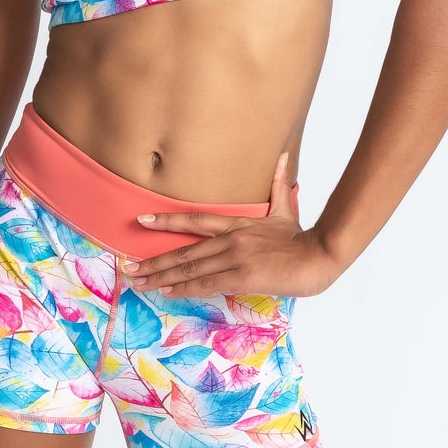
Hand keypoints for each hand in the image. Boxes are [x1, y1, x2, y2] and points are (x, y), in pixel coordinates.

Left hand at [122, 151, 341, 300]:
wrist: (318, 256)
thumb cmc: (302, 239)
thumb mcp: (286, 209)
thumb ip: (279, 185)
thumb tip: (284, 156)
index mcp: (237, 224)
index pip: (194, 219)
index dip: (166, 219)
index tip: (141, 220)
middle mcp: (230, 239)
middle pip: (184, 250)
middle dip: (154, 261)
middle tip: (129, 267)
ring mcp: (233, 257)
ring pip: (189, 268)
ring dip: (161, 276)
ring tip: (139, 282)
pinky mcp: (240, 275)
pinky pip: (205, 282)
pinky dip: (183, 287)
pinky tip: (166, 291)